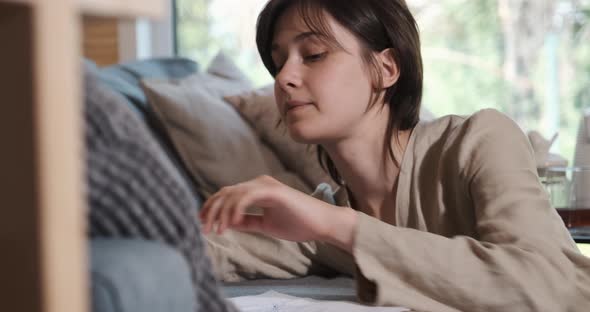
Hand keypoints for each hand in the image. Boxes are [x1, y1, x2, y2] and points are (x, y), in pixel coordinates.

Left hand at [199, 175, 356, 247]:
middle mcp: (259, 183)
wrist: (322, 224)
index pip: (228, 194)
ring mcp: (266, 185)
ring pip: (233, 194)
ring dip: (221, 213)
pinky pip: (247, 198)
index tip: (202, 223)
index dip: (212, 207)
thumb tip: (226, 222)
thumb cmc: (299, 224)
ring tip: (217, 230)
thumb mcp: (266, 225)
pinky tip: (231, 224)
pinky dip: (236, 210)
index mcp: (257, 189)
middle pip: (226, 192)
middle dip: (211, 210)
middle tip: (204, 229)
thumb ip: (247, 221)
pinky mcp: (274, 191)